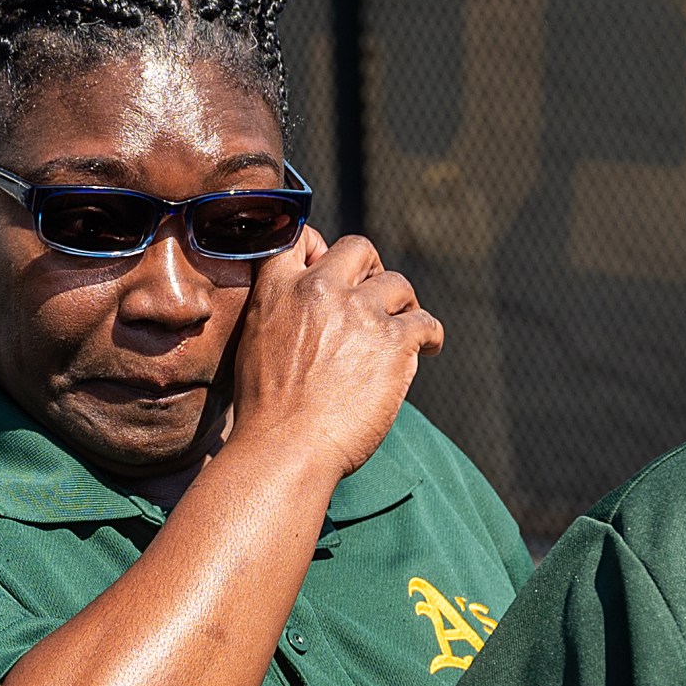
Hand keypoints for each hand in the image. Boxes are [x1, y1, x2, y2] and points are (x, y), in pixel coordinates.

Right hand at [216, 227, 443, 485]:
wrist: (285, 448)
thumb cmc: (266, 411)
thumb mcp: (254, 343)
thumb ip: (280, 311)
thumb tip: (310, 308)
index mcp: (279, 288)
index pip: (302, 237)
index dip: (321, 248)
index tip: (333, 267)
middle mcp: (320, 289)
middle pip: (359, 248)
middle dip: (370, 267)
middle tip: (376, 295)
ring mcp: (360, 312)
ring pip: (398, 284)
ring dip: (403, 303)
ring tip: (406, 327)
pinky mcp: (394, 341)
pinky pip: (425, 322)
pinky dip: (431, 335)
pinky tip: (430, 347)